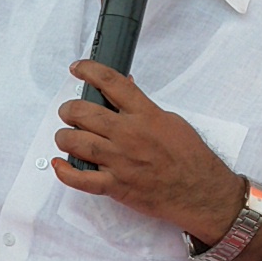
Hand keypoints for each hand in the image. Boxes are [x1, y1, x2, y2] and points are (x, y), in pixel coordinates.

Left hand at [52, 60, 244, 244]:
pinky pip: (81, 179)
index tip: (78, 68)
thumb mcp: (171, 121)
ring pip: (76, 142)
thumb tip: (126, 88)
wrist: (201, 192)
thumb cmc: (190, 158)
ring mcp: (120, 161)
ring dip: (65, 137)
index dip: (89, 70)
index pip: (111, 82)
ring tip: (67, 137)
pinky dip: (65, 172)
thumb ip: (144, 107)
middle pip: (83, 112)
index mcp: (145, 115)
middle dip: (69, 109)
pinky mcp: (116, 185)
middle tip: (69, 112)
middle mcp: (129, 135)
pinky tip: (60, 164)